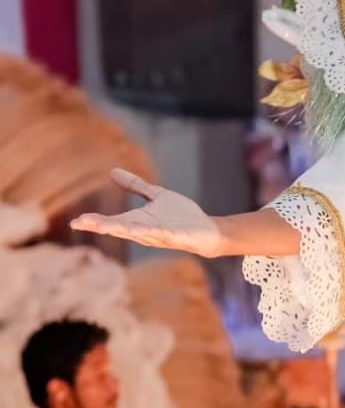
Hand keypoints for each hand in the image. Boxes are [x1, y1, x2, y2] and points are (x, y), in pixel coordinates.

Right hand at [71, 169, 224, 257]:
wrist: (206, 230)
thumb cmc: (181, 216)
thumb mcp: (156, 196)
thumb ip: (136, 185)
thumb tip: (113, 172)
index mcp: (137, 221)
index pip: (112, 221)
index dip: (94, 221)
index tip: (75, 221)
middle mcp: (143, 230)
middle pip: (118, 228)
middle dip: (99, 225)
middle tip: (79, 223)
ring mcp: (158, 234)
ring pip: (134, 232)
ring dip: (118, 229)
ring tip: (100, 225)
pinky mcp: (174, 235)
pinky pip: (159, 233)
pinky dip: (148, 231)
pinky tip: (136, 229)